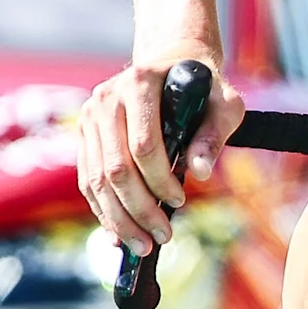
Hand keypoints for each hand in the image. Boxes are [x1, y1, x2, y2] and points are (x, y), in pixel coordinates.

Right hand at [77, 53, 245, 251]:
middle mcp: (106, 98)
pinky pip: (87, 180)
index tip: (181, 201)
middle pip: (115, 168)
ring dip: (118, 220)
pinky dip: (103, 211)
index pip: (143, 145)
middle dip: (139, 210)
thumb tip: (200, 173)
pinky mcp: (83, 133)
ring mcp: (89, 116)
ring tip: (143, 246)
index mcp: (139, 84)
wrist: (171, 62)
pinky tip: (120, 235)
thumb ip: (214, 134)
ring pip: (96, 180)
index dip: (160, 180)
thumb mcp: (224, 103)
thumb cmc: (203, 86)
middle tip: (162, 237)